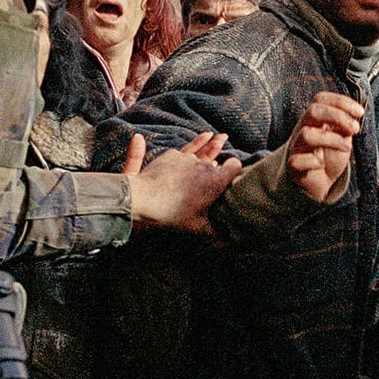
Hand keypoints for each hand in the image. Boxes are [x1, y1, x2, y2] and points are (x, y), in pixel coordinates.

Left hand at [125, 131, 242, 235]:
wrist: (142, 201)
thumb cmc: (172, 216)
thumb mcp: (198, 228)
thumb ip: (216, 233)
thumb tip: (227, 242)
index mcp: (216, 180)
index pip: (235, 165)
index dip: (237, 167)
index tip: (236, 170)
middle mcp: (205, 165)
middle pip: (216, 156)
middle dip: (220, 153)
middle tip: (225, 141)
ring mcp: (187, 158)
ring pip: (200, 150)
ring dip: (206, 144)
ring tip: (213, 135)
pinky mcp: (170, 156)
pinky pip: (182, 152)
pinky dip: (185, 152)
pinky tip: (186, 152)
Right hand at [287, 91, 363, 202]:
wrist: (319, 183)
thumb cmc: (330, 156)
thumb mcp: (343, 138)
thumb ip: (346, 126)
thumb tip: (354, 117)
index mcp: (314, 119)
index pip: (321, 100)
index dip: (341, 101)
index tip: (360, 112)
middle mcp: (303, 129)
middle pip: (313, 111)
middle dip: (338, 116)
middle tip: (355, 129)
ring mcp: (296, 147)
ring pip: (306, 134)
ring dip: (332, 140)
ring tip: (347, 147)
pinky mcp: (292, 166)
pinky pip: (296, 161)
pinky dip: (313, 162)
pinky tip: (321, 165)